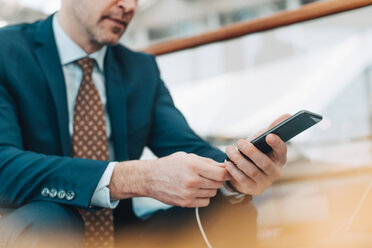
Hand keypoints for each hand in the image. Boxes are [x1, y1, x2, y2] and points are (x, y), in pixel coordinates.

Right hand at [109, 152, 229, 207]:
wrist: (150, 178)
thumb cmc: (170, 164)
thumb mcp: (187, 157)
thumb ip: (207, 162)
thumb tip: (225, 167)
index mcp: (193, 166)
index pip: (220, 173)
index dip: (226, 173)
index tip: (225, 171)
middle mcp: (192, 180)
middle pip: (218, 184)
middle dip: (217, 179)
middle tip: (209, 175)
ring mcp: (189, 193)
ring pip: (213, 193)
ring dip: (210, 188)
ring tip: (199, 182)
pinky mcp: (186, 203)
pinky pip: (205, 202)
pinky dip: (204, 197)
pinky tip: (196, 190)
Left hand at [224, 114, 289, 194]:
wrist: (245, 172)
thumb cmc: (257, 151)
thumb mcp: (263, 139)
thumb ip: (273, 127)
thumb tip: (288, 114)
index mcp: (280, 158)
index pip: (282, 151)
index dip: (276, 143)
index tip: (269, 135)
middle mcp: (275, 172)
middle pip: (264, 162)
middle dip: (251, 151)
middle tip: (239, 142)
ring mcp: (264, 182)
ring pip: (251, 171)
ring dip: (238, 159)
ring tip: (228, 149)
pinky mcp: (252, 189)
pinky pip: (242, 179)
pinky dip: (233, 169)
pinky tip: (228, 161)